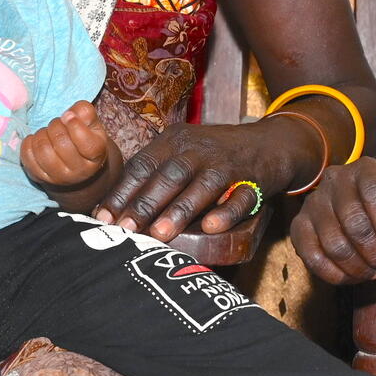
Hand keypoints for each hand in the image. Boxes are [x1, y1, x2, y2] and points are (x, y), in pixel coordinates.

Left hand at [23, 101, 112, 191]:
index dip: (74, 124)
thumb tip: (69, 114)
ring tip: (47, 132)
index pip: (86, 142)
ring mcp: (59, 177)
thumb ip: (85, 113)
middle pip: (61, 142)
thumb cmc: (85, 139)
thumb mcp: (92, 124)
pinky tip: (36, 140)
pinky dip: (29, 142)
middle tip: (58, 124)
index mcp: (96, 155)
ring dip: (42, 134)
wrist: (77, 166)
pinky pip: (27, 157)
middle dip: (56, 125)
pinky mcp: (40, 178)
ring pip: (43, 150)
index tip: (68, 115)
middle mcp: (79, 171)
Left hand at [103, 118, 305, 239]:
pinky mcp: (254, 180)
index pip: (143, 164)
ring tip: (160, 233)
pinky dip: (225, 212)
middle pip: (169, 174)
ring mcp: (228, 164)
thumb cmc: (214, 155)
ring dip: (180, 210)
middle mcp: (199, 149)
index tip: (104, 217)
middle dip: (145, 203)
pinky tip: (211, 227)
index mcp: (175, 141)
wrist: (271, 143)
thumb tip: (115, 210)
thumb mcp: (183, 152)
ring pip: (201, 185)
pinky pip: (240, 197)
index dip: (122, 191)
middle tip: (126, 229)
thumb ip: (154, 174)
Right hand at [289, 157, 375, 284]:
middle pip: (353, 222)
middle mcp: (336, 179)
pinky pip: (311, 255)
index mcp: (368, 170)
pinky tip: (352, 276)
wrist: (369, 219)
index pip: (375, 194)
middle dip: (375, 254)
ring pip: (333, 242)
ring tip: (374, 272)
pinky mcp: (299, 225)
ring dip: (357, 267)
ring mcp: (314, 201)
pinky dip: (334, 273)